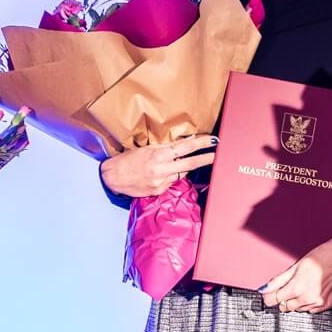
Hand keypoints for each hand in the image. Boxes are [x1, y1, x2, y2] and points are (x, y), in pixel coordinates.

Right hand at [100, 135, 217, 197]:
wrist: (112, 177)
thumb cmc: (128, 160)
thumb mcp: (147, 149)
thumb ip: (166, 148)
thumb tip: (185, 143)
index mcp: (157, 155)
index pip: (184, 147)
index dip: (200, 143)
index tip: (213, 140)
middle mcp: (161, 169)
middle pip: (189, 162)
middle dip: (206, 158)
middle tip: (219, 154)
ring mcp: (160, 182)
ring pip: (182, 172)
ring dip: (189, 166)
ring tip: (195, 161)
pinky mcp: (158, 191)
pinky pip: (172, 181)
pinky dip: (174, 175)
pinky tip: (168, 172)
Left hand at [260, 232, 331, 313]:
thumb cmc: (322, 256)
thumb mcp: (296, 265)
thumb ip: (278, 280)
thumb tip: (264, 289)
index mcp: (298, 287)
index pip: (275, 300)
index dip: (270, 296)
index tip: (269, 293)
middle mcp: (308, 298)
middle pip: (285, 307)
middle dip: (284, 298)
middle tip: (290, 286)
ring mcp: (319, 303)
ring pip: (298, 309)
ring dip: (296, 301)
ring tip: (304, 285)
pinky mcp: (327, 305)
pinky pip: (310, 310)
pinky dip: (308, 303)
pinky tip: (312, 291)